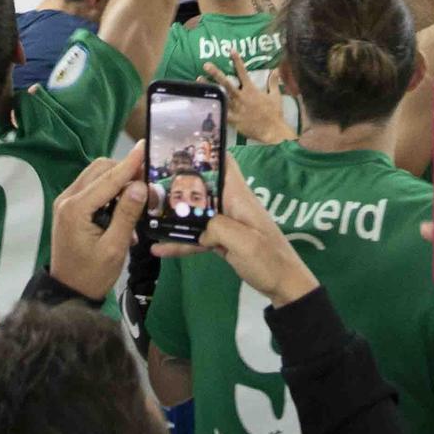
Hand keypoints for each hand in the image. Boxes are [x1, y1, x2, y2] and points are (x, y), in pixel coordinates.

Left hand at [49, 144, 148, 300]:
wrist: (69, 292)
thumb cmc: (93, 274)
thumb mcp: (115, 248)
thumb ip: (127, 214)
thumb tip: (140, 186)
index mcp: (76, 209)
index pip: (108, 178)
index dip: (130, 163)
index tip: (146, 147)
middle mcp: (67, 198)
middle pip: (100, 169)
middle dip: (125, 170)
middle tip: (148, 182)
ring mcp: (66, 201)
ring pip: (95, 174)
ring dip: (118, 178)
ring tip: (139, 193)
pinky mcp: (69, 207)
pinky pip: (92, 186)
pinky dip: (109, 188)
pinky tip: (124, 203)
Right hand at [155, 156, 317, 307]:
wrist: (285, 285)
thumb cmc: (268, 259)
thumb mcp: (244, 242)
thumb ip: (218, 227)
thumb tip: (200, 228)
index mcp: (239, 197)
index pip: (224, 163)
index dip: (205, 151)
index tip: (178, 147)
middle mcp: (231, 204)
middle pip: (203, 186)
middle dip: (179, 183)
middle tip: (149, 182)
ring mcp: (227, 223)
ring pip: (197, 212)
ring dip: (176, 215)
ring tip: (148, 216)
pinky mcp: (224, 240)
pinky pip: (199, 236)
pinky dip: (182, 241)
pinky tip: (160, 248)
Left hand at [202, 50, 294, 144]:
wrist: (272, 131)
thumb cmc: (275, 113)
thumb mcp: (276, 95)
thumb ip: (273, 82)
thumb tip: (276, 70)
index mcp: (251, 90)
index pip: (243, 72)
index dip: (237, 61)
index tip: (231, 50)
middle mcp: (241, 97)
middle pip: (226, 83)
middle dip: (216, 73)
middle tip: (206, 65)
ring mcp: (236, 108)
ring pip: (221, 96)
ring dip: (210, 88)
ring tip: (199, 79)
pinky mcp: (233, 120)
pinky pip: (222, 112)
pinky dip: (213, 107)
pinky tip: (204, 102)